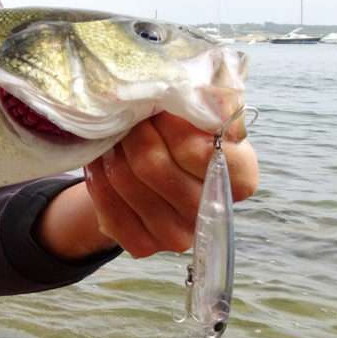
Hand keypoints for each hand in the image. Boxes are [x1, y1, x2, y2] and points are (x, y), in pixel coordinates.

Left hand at [82, 112, 258, 257]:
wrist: (155, 174)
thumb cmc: (185, 134)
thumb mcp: (202, 112)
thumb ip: (206, 102)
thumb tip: (195, 91)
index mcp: (240, 178)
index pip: (200, 150)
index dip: (171, 123)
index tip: (158, 105)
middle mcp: (212, 213)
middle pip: (153, 165)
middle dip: (133, 131)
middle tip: (128, 114)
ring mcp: (178, 236)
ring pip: (124, 179)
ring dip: (112, 148)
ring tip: (114, 132)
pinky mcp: (143, 246)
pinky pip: (106, 202)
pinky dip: (97, 173)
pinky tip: (103, 160)